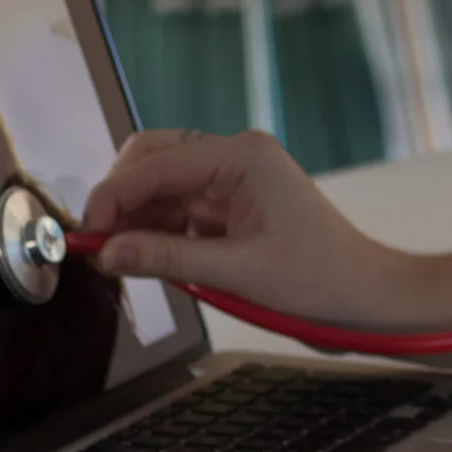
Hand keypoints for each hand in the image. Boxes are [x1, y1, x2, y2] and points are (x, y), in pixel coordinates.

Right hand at [79, 130, 424, 330]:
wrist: (364, 295)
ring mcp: (234, 179)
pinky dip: (158, 230)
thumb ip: (166, 257)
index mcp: (242, 156)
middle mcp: (236, 156)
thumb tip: (107, 251)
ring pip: (161, 185)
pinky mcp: (233, 205)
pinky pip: (179, 208)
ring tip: (124, 260)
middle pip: (153, 160)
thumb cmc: (319, 278)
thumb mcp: (236, 272)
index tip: (86, 235)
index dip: (113, 197)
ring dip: (137, 218)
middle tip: (99, 245)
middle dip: (121, 199)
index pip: (156, 163)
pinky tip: (150, 258)